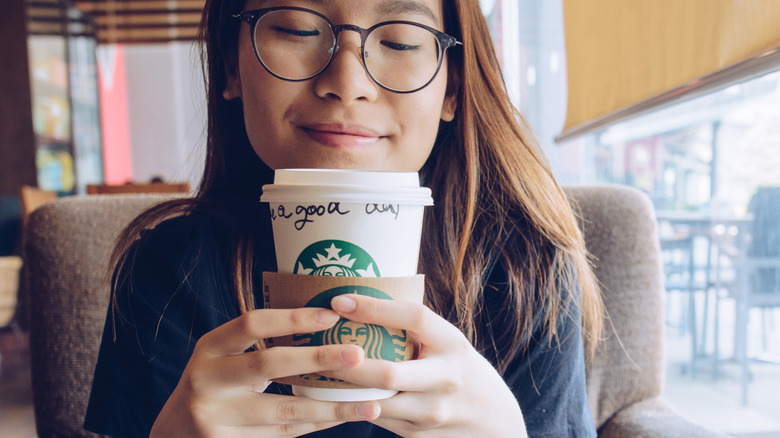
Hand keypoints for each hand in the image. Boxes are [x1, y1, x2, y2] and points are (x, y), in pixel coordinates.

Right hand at [150, 308, 380, 437]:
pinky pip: (284, 434)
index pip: (252, 323)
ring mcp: (215, 417)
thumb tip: (328, 320)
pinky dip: (317, 424)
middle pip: (268, 364)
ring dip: (332, 407)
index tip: (332, 315)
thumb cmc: (215, 382)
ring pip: (284, 410)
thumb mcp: (223, 355)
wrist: (174, 433)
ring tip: (371, 404)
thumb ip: (259, 341)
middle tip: (358, 354)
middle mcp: (207, 380)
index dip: (292, 317)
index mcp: (209, 347)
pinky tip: (344, 417)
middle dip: (318, 358)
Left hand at [324, 294, 525, 437]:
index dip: (374, 308)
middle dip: (345, 362)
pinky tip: (330, 395)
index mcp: (452, 343)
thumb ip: (416, 331)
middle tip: (315, 348)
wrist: (495, 424)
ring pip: (374, 402)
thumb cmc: (461, 371)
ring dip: (340, 390)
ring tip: (313, 372)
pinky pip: (376, 418)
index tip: (339, 301)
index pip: (413, 317)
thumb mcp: (449, 345)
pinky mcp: (418, 434)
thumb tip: (359, 303)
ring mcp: (432, 412)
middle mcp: (445, 379)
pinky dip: (351, 406)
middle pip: (387, 372)